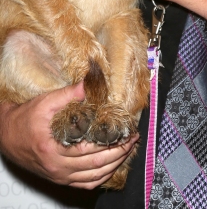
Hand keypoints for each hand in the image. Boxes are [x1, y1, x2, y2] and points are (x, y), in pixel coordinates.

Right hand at [0, 82, 137, 188]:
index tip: (127, 131)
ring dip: (115, 165)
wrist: (7, 135)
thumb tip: (90, 84)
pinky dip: (101, 177)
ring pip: (93, 176)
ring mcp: (58, 175)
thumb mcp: (45, 102)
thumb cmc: (25, 118)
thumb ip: (69, 94)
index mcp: (54, 148)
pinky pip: (85, 184)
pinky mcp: (59, 178)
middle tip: (133, 139)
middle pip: (96, 164)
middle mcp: (57, 166)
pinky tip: (112, 167)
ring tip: (128, 151)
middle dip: (119, 152)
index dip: (113, 141)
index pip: (91, 148)